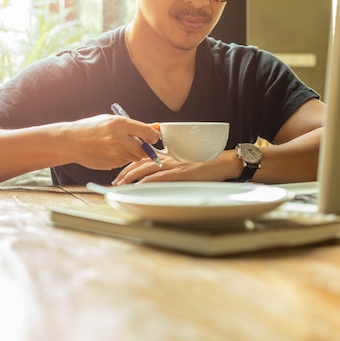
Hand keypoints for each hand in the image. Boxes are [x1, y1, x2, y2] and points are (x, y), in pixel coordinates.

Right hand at [64, 115, 159, 169]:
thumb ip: (134, 125)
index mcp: (120, 124)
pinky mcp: (111, 164)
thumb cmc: (91, 128)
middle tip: (140, 144)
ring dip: (132, 153)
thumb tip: (155, 127)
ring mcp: (114, 153)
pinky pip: (124, 163)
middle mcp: (118, 139)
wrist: (71, 141)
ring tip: (118, 145)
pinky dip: (122, 158)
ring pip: (134, 158)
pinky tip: (110, 152)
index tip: (152, 137)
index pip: (148, 133)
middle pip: (144, 150)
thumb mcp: (111, 120)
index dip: (153, 137)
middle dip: (145, 149)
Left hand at [112, 150, 237, 184]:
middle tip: (116, 181)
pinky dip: (149, 179)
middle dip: (125, 172)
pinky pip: (161, 176)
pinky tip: (139, 184)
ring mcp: (174, 165)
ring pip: (147, 167)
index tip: (120, 173)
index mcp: (169, 156)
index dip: (130, 164)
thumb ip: (171, 172)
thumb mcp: (185, 167)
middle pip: (140, 162)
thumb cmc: (207, 166)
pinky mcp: (181, 172)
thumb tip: (157, 181)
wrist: (223, 164)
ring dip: (132, 176)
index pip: (144, 158)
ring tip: (122, 183)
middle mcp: (169, 158)